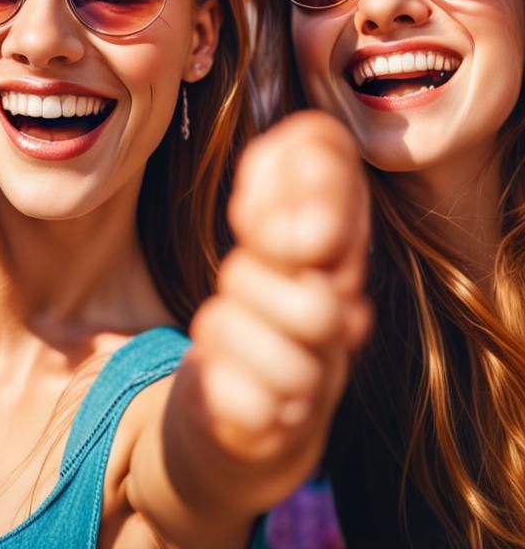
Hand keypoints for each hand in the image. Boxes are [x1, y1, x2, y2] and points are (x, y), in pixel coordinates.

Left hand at [181, 111, 371, 504]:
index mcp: (339, 264)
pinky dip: (220, 380)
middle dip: (256, 273)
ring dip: (230, 324)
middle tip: (239, 271)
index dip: (313, 191)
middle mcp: (342, 325)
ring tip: (226, 322)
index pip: (348, 208)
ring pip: (284, 349)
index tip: (257, 208)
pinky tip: (221, 372)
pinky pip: (247, 401)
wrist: (245, 420)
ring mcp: (315, 382)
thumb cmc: (253, 304)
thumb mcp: (262, 228)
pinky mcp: (275, 430)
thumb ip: (277, 174)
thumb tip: (301, 140)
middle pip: (318, 294)